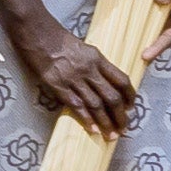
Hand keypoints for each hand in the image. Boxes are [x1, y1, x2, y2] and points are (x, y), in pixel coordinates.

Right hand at [10, 15, 134, 138]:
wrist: (38, 35)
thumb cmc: (60, 41)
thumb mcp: (85, 49)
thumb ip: (97, 65)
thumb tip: (107, 81)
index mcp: (99, 59)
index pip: (122, 80)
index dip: (130, 95)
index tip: (132, 107)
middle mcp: (90, 70)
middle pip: (112, 97)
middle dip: (120, 115)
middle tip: (123, 128)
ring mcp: (74, 79)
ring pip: (97, 105)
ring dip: (106, 122)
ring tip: (111, 134)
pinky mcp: (58, 87)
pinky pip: (77, 106)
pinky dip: (87, 119)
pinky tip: (94, 130)